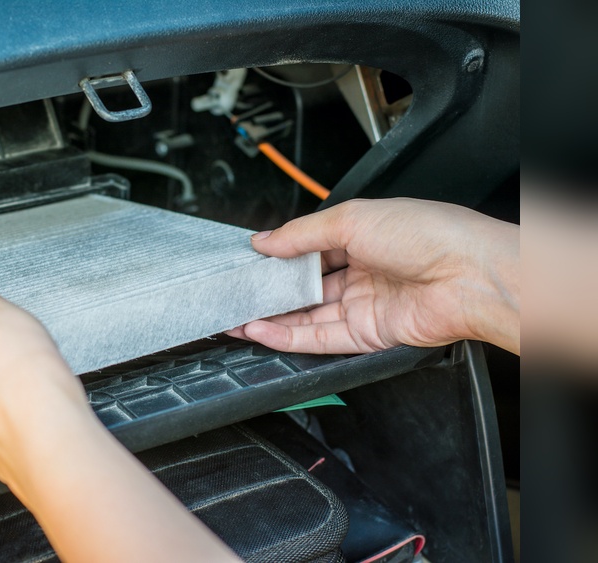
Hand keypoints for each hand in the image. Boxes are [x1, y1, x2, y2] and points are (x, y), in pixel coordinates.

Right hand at [228, 198, 518, 354]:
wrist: (469, 276)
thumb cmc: (429, 235)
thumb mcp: (352, 218)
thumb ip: (302, 234)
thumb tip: (263, 240)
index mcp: (362, 235)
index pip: (308, 248)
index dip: (277, 255)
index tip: (247, 261)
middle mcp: (362, 271)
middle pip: (304, 285)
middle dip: (269, 290)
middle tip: (234, 293)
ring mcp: (363, 305)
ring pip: (306, 315)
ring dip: (270, 317)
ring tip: (235, 316)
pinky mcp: (366, 335)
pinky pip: (319, 338)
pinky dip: (286, 336)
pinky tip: (260, 330)